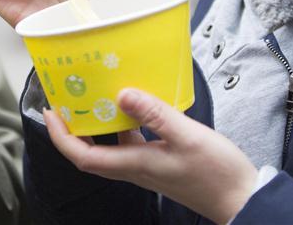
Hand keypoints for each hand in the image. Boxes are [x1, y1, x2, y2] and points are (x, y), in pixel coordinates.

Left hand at [44, 88, 257, 224]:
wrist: (241, 198)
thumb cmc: (217, 173)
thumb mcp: (187, 136)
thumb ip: (154, 113)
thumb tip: (122, 95)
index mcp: (135, 165)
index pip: (83, 156)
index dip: (61, 137)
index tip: (51, 112)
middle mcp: (135, 168)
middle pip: (90, 153)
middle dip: (72, 129)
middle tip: (66, 101)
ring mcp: (147, 166)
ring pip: (111, 147)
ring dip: (98, 125)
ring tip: (95, 97)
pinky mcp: (160, 162)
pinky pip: (132, 142)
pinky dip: (124, 124)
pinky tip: (135, 105)